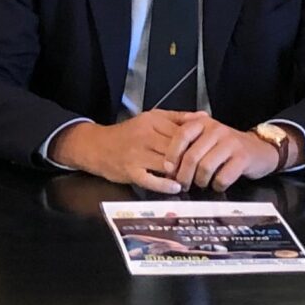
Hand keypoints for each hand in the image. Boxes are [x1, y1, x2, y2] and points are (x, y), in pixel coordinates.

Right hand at [50, 111, 213, 193]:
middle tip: (203, 169)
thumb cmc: (129, 133)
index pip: (182, 132)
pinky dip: (165, 185)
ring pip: (166, 164)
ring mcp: (136, 155)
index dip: (197, 144)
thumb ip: (178, 118)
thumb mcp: (152, 119)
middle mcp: (145, 136)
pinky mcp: (130, 171)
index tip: (207, 152)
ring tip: (192, 179)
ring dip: (181, 173)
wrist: (97, 146)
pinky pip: (150, 180)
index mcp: (152, 121)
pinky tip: (175, 187)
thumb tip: (205, 117)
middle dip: (191, 160)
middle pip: (176, 148)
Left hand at [168, 117, 281, 192]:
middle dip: (184, 175)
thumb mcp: (206, 137)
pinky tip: (217, 184)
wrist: (259, 149)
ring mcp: (231, 144)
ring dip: (200, 181)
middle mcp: (217, 130)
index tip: (168, 169)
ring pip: (206, 168)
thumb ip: (188, 144)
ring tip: (201, 183)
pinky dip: (217, 185)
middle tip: (183, 184)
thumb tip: (166, 165)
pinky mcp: (243, 158)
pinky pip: (223, 177)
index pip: (182, 135)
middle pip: (192, 156)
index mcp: (204, 123)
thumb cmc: (226, 147)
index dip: (172, 154)